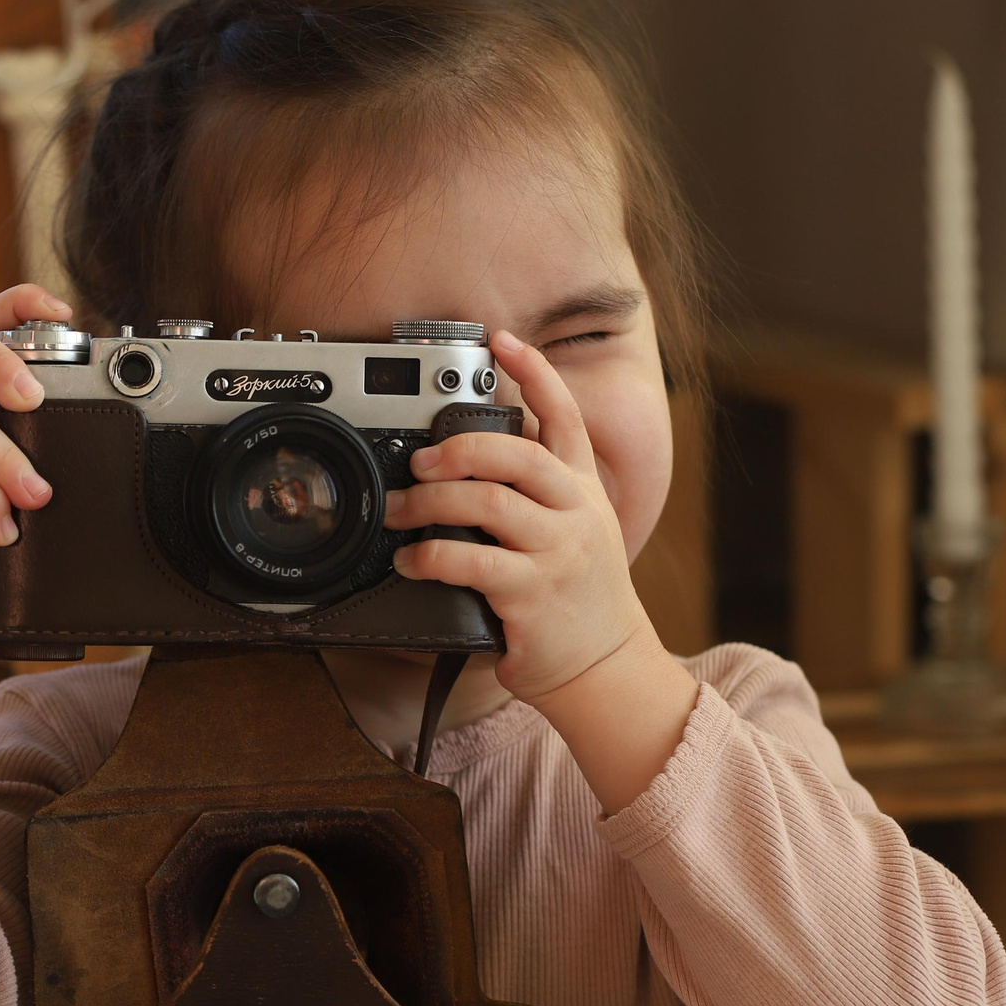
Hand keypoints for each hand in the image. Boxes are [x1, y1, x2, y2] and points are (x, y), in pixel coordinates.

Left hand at [387, 328, 656, 698]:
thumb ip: (538, 493)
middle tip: (420, 461)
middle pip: (517, 455)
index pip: (564, 417)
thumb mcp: (575, 530)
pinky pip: (471, 561)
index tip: (502, 341)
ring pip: (488, 504)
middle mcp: (575, 513)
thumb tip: (469, 463)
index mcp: (582, 489)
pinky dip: (430, 555)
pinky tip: (411, 559)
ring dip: (431, 503)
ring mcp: (557, 553)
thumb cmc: (575, 596)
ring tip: (400, 511)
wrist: (604, 664)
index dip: (534, 373)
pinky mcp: (532, 593)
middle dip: (458, 450)